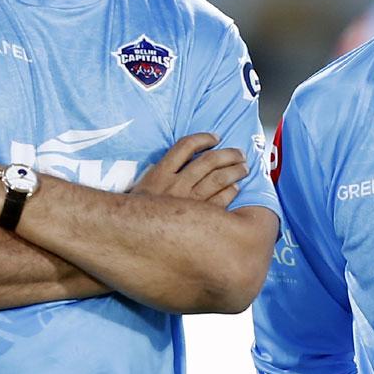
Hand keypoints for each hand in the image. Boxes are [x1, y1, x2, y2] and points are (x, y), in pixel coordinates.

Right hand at [133, 132, 247, 208]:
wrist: (130, 237)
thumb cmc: (139, 213)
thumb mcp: (144, 187)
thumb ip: (161, 172)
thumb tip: (185, 160)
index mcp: (160, 173)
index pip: (186, 146)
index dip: (204, 138)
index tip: (216, 137)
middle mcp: (174, 185)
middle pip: (208, 161)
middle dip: (228, 154)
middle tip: (240, 154)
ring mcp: (187, 202)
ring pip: (217, 179)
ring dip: (234, 171)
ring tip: (243, 168)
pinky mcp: (196, 219)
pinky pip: (219, 202)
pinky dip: (230, 192)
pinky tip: (235, 188)